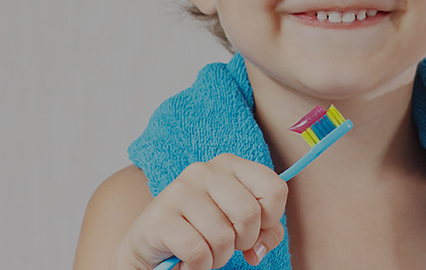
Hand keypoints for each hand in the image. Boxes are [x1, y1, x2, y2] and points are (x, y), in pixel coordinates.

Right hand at [114, 154, 287, 269]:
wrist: (151, 244)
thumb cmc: (200, 229)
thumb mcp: (239, 223)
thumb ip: (265, 229)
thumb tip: (262, 245)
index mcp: (229, 164)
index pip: (274, 188)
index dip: (271, 218)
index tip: (255, 229)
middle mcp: (204, 170)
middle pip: (250, 214)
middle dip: (243, 241)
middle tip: (226, 244)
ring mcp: (180, 190)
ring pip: (223, 237)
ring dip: (218, 257)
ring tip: (203, 250)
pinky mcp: (161, 217)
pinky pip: (198, 252)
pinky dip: (198, 266)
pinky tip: (186, 259)